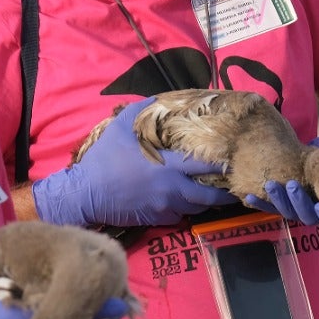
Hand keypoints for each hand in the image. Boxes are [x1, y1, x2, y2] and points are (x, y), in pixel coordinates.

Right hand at [31, 99, 239, 227]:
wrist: (84, 194)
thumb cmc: (104, 158)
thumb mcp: (121, 125)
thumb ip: (145, 110)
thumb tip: (162, 99)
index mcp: (167, 165)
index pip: (205, 165)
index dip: (222, 164)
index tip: (234, 159)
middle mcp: (171, 189)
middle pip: (208, 196)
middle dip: (224, 193)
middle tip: (233, 186)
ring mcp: (164, 207)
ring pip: (196, 209)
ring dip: (205, 202)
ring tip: (215, 194)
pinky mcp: (155, 219)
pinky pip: (179, 217)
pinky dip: (185, 210)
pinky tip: (186, 203)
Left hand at [243, 129, 318, 229]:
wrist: (312, 158)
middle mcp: (314, 213)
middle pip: (307, 217)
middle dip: (299, 203)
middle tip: (292, 185)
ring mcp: (295, 210)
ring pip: (286, 212)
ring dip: (278, 201)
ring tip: (271, 184)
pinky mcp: (278, 205)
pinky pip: (268, 208)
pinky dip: (260, 203)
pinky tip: (250, 196)